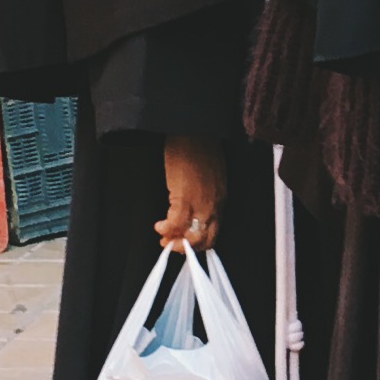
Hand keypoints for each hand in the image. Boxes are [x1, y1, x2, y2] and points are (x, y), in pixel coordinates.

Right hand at [156, 136, 226, 250]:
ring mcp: (200, 203)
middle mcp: (214, 206)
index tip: (185, 241)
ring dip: (174, 241)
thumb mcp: (211, 176)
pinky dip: (165, 228)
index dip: (198, 242)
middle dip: (187, 247)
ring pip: (191, 236)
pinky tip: (158, 225)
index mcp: (221, 200)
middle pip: (204, 239)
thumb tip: (194, 210)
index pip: (214, 232)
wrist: (193, 132)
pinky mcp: (184, 197)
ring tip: (163, 237)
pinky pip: (175, 223)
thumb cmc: (201, 148)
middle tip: (172, 244)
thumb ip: (207, 195)